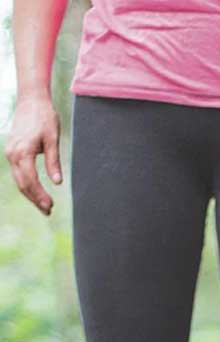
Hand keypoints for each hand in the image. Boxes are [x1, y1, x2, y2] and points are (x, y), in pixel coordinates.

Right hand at [5, 93, 61, 214]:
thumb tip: (57, 183)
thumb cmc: (44, 118)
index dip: (40, 195)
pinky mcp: (13, 151)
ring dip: (31, 194)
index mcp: (22, 152)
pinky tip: (36, 193)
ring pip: (19, 179)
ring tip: (44, 207)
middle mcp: (13, 154)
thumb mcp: (53, 140)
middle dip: (35, 199)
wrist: (31, 100)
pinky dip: (27, 184)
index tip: (50, 206)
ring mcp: (10, 152)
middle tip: (48, 212)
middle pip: (23, 184)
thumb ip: (54, 162)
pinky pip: (18, 173)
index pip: (31, 180)